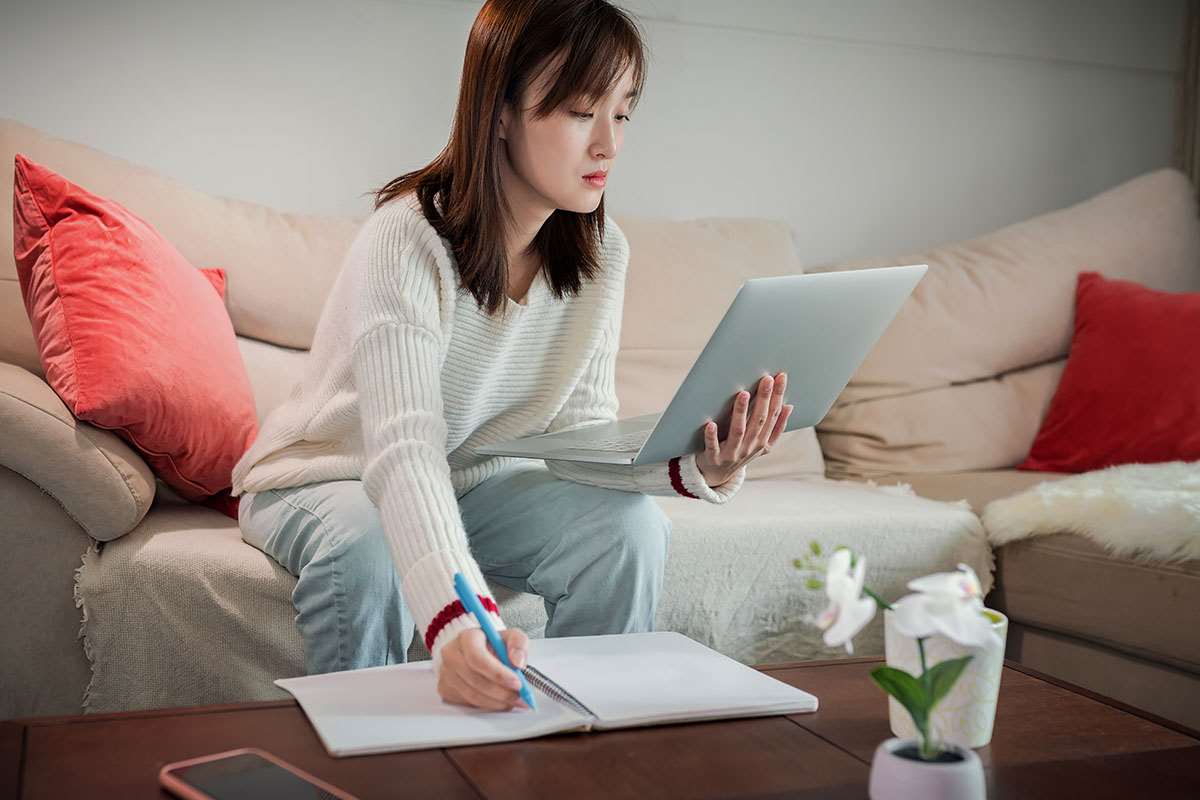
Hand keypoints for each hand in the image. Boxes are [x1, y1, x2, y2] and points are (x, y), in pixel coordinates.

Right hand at [436, 627, 530, 710]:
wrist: (477, 652)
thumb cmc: (493, 644)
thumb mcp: (510, 636)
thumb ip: (518, 644)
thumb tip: (518, 662)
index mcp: (467, 638)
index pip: (478, 658)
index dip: (498, 674)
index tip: (517, 683)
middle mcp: (452, 654)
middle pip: (475, 680)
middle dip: (502, 692)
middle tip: (520, 696)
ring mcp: (446, 673)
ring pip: (473, 695)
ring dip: (497, 701)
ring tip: (514, 699)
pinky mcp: (446, 689)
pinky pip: (468, 703)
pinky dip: (488, 704)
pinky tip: (500, 700)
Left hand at [697, 371, 792, 486]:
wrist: (717, 474)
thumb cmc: (740, 451)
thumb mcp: (761, 443)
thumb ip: (776, 427)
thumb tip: (789, 406)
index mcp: (763, 441)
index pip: (773, 415)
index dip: (778, 396)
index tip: (781, 377)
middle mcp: (750, 447)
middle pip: (759, 420)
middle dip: (764, 399)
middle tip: (766, 379)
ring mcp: (732, 453)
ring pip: (738, 431)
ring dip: (741, 413)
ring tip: (743, 394)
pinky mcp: (714, 458)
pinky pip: (713, 446)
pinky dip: (712, 436)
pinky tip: (710, 423)